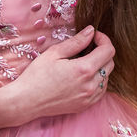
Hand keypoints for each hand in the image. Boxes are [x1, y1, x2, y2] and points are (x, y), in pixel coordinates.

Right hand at [0, 25, 115, 127]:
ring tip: (84, 61)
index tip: (94, 36)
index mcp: (84, 69)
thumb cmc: (36, 76)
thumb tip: (91, 31)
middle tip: (88, 46)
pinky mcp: (85, 106)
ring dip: (100, 66)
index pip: (108, 50)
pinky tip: (84, 76)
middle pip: (110, 63)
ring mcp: (89, 98)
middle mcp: (91, 85)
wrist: (26, 102)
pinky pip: (101, 90)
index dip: (103, 39)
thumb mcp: (54, 53)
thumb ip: (76, 42)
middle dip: (103, 51)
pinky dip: (97, 80)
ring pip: (107, 77)